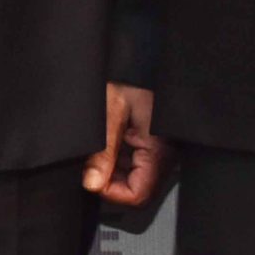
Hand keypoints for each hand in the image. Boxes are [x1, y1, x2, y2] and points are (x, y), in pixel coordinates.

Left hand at [82, 83, 171, 207]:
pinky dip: (116, 157)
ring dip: (111, 167)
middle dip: (109, 179)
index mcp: (158, 152)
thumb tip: (92, 184)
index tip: (91, 178)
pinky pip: (133, 163)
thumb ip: (103, 152)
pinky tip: (107, 139)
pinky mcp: (152, 145)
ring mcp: (158, 152)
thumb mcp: (111, 113)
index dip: (111, 192)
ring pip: (131, 177)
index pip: (137, 195)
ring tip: (99, 144)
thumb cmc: (133, 78)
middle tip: (91, 159)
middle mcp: (163, 157)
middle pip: (134, 189)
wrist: (145, 59)